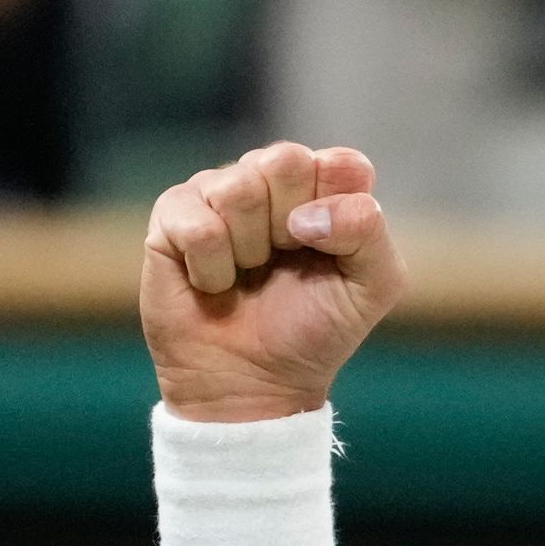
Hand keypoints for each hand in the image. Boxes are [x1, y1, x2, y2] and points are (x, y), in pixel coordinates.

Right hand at [141, 142, 407, 420]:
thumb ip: (368, 231)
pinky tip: (213, 283)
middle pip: (285, 161)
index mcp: (323, 188)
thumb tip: (306, 214)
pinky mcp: (172, 216)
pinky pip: (197, 224)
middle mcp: (270, 179)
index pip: (342, 164)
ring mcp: (217, 192)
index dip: (337, 210)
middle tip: (281, 262)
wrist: (253, 384)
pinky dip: (211, 269)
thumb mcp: (372, 287)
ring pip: (238, 189)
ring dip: (249, 250)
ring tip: (246, 276)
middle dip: (289, 226)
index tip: (326, 251)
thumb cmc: (312, 333)